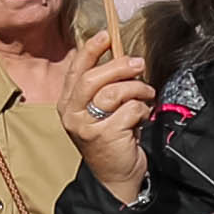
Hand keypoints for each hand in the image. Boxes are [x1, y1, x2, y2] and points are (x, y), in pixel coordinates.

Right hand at [60, 29, 154, 197]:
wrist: (115, 177)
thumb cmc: (111, 138)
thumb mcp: (100, 110)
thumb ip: (104, 86)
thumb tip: (119, 56)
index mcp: (67, 103)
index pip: (76, 70)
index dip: (90, 50)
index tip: (105, 35)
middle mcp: (73, 114)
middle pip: (93, 78)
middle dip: (119, 66)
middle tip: (138, 64)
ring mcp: (87, 127)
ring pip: (114, 92)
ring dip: (137, 89)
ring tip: (146, 94)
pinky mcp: (106, 136)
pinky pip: (130, 110)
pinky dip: (142, 110)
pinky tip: (142, 116)